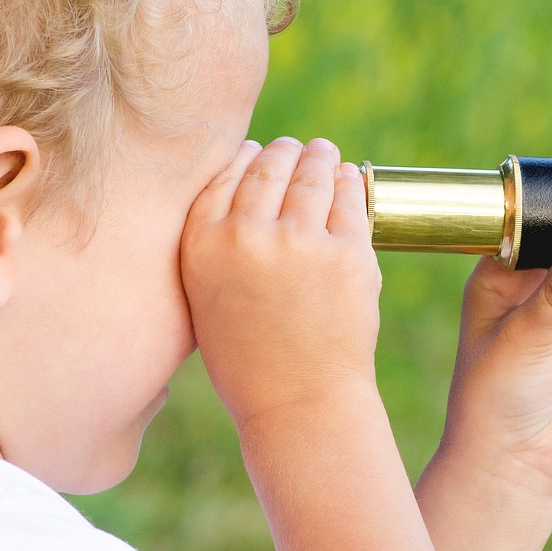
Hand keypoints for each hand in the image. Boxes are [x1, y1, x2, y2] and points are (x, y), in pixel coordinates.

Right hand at [181, 136, 381, 432]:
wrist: (298, 403)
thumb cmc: (248, 358)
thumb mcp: (207, 297)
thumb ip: (216, 244)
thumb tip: (243, 184)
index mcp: (202, 245)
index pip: (224, 175)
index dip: (243, 158)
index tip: (255, 152)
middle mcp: (246, 235)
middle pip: (268, 167)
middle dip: (283, 152)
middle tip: (294, 147)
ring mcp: (300, 242)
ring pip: (311, 176)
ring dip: (318, 157)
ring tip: (322, 151)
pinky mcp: (347, 253)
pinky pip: (350, 202)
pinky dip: (348, 184)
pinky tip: (347, 177)